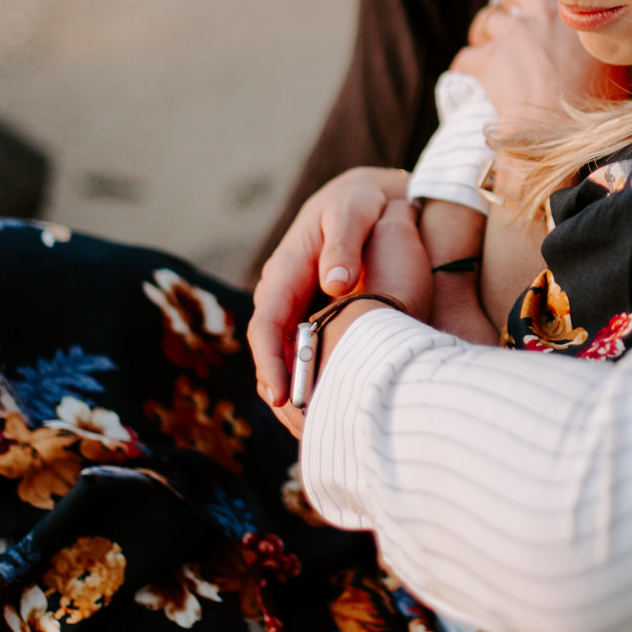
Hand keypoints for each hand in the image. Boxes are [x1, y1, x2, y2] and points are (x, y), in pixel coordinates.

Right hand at [267, 200, 433, 438]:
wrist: (364, 201)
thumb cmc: (359, 205)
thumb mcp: (353, 213)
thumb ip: (345, 244)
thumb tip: (335, 283)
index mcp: (284, 272)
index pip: (267, 325)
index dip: (270, 363)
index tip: (282, 397)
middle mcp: (282, 294)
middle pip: (271, 352)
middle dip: (283, 391)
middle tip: (305, 429)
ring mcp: (294, 307)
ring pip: (286, 358)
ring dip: (298, 393)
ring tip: (319, 430)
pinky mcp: (311, 317)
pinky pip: (305, 353)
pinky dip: (315, 379)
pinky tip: (335, 407)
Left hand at [455, 0, 628, 132]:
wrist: (568, 134)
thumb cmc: (599, 109)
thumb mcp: (619, 71)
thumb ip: (609, 49)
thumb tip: (610, 46)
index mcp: (578, 17)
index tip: (537, 7)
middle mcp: (545, 17)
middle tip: (501, 8)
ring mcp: (515, 36)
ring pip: (487, 20)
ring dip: (482, 32)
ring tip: (481, 44)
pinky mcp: (489, 60)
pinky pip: (466, 57)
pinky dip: (466, 67)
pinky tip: (469, 78)